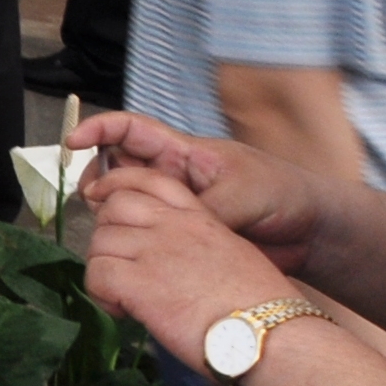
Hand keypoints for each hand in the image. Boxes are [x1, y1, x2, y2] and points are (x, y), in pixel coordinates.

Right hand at [71, 111, 324, 272]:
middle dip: (96, 178)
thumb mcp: (243, 195)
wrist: (313, 235)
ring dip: (111, 214)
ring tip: (107, 230)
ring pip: (128, 205)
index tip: (72, 143)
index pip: (130, 130)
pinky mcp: (183, 238)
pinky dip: (132, 244)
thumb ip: (203, 209)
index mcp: (184, 155)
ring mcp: (176, 208)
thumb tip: (165, 226)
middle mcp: (173, 178)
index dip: (98, 130)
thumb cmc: (284, 196)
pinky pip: (147, 236)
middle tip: (92, 202)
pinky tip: (127, 256)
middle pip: (117, 168)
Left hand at [85, 161, 305, 359]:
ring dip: (104, 269)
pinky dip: (100, 294)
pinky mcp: (140, 283)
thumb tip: (177, 263)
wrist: (272, 337)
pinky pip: (96, 275)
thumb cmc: (263, 311)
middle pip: (113, 208)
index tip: (103, 199)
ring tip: (123, 297)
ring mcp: (155, 252)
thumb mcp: (237, 259)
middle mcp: (174, 227)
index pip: (149, 181)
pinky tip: (122, 311)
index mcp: (200, 219)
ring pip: (100, 242)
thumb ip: (200, 248)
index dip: (118, 185)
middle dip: (108, 235)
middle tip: (120, 267)